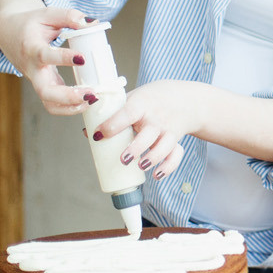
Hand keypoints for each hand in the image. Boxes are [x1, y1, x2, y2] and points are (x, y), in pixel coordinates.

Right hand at [0, 0, 100, 115]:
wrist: (9, 34)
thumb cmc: (30, 24)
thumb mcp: (48, 13)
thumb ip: (69, 16)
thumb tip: (92, 23)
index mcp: (32, 48)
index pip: (45, 56)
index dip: (63, 58)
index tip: (82, 58)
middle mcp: (33, 69)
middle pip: (45, 91)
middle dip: (69, 96)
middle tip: (92, 93)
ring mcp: (37, 81)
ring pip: (49, 103)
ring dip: (71, 107)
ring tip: (93, 99)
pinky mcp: (44, 87)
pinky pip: (54, 104)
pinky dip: (70, 107)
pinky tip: (89, 101)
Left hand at [90, 80, 214, 178]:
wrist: (184, 98)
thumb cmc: (150, 100)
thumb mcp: (133, 99)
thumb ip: (113, 115)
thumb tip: (88, 132)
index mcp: (141, 104)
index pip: (126, 114)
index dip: (112, 125)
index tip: (98, 135)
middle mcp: (156, 118)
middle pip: (148, 134)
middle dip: (136, 148)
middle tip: (124, 159)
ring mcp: (168, 130)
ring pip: (164, 146)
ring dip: (153, 158)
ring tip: (141, 166)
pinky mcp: (176, 140)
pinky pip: (176, 155)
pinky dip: (168, 166)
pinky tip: (157, 174)